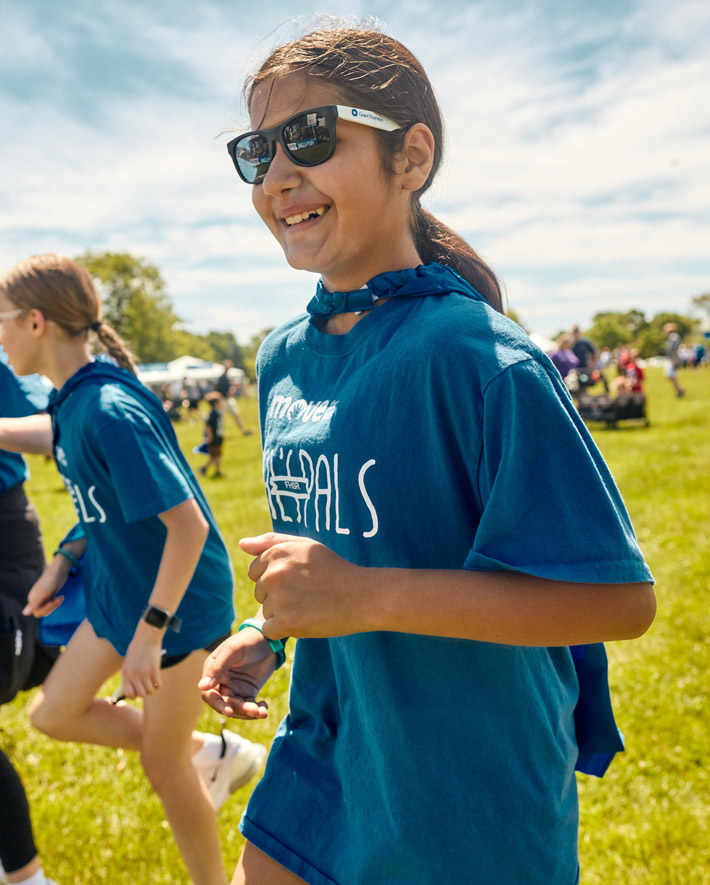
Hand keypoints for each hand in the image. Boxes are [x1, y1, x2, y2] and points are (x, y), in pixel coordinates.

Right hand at [23, 559, 68, 617]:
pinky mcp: (50, 594)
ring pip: (48, 608)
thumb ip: (34, 604)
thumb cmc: (50, 581)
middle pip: (43, 611)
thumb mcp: (42, 593)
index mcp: (32, 598)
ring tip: (60, 597)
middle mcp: (36, 598)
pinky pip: (52, 604)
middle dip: (51, 607)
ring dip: (55, 605)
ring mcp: (43, 597)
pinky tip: (61, 597)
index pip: (37, 612)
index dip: (45, 609)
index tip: (51, 602)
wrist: (59, 570)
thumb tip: (24, 613)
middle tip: (58, 599)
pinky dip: (57, 602)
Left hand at [121, 629, 162, 698]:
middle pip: (141, 694)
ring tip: (153, 683)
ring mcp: (144, 673)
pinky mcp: (154, 670)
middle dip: (145, 693)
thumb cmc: (137, 649)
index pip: (128, 693)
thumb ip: (130, 675)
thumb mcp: (129, 662)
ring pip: (150, 691)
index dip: (134, 696)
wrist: (146, 637)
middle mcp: (134, 675)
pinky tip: (158, 680)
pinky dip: (159, 685)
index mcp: (126, 673)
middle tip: (147, 687)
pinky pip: (158, 685)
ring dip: (152, 689)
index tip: (137, 692)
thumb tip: (133, 691)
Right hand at [198, 629, 275, 719]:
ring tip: (261, 712)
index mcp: (213, 671)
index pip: (209, 694)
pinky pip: (249, 706)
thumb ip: (217, 668)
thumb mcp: (233, 651)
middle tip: (253, 711)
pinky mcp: (248, 691)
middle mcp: (221, 682)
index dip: (218, 704)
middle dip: (238, 710)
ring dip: (248, 712)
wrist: (269, 637)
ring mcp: (235, 688)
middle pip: (225, 704)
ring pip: (238, 707)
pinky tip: (263, 709)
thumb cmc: (248, 640)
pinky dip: (256, 710)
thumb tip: (202, 687)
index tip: (229, 711)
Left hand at [239, 533, 371, 639]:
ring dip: (283, 612)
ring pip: (266, 611)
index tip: (299, 579)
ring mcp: (279, 598)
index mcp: (277, 552)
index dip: (276, 578)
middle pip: (259, 592)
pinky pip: (269, 630)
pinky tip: (306, 620)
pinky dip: (284, 629)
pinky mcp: (285, 622)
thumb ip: (271, 542)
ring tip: (310, 605)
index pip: (255, 571)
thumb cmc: (334, 569)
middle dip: (278, 595)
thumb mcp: (306, 546)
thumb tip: (242, 544)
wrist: (363, 596)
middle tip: (307, 593)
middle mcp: (274, 573)